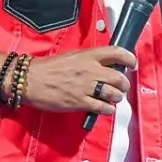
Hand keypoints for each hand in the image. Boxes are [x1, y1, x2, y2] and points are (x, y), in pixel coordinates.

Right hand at [21, 45, 137, 114]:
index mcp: (88, 56)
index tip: (132, 64)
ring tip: (113, 98)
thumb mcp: (72, 57)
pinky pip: (103, 107)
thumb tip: (105, 66)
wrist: (29, 80)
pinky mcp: (80, 102)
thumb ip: (90, 60)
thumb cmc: (48, 68)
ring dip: (117, 97)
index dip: (130, 58)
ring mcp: (86, 87)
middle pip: (120, 77)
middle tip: (121, 87)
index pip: (117, 52)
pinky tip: (105, 108)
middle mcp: (90, 70)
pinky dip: (108, 109)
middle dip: (124, 84)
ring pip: (114, 94)